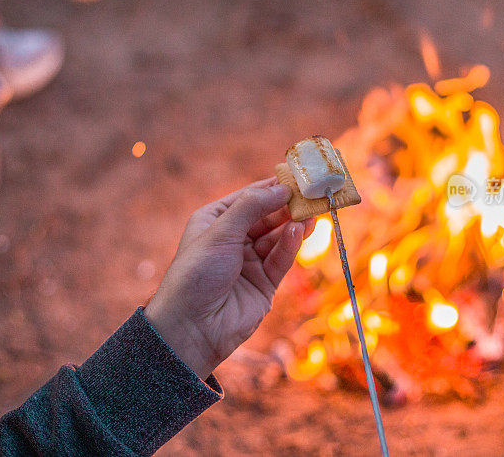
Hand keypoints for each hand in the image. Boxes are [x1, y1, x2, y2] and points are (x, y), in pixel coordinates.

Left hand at [144, 177, 313, 378]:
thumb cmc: (196, 274)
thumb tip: (281, 188)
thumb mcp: (220, 232)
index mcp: (215, 221)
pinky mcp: (264, 283)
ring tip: (311, 211)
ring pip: (277, 237)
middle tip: (310, 193)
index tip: (296, 176)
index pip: (248, 198)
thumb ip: (252, 207)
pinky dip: (290, 245)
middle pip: (267, 216)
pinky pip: (281, 259)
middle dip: (287, 205)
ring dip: (293, 224)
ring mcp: (250, 261)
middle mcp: (233, 239)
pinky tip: (299, 231)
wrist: (192, 327)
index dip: (271, 187)